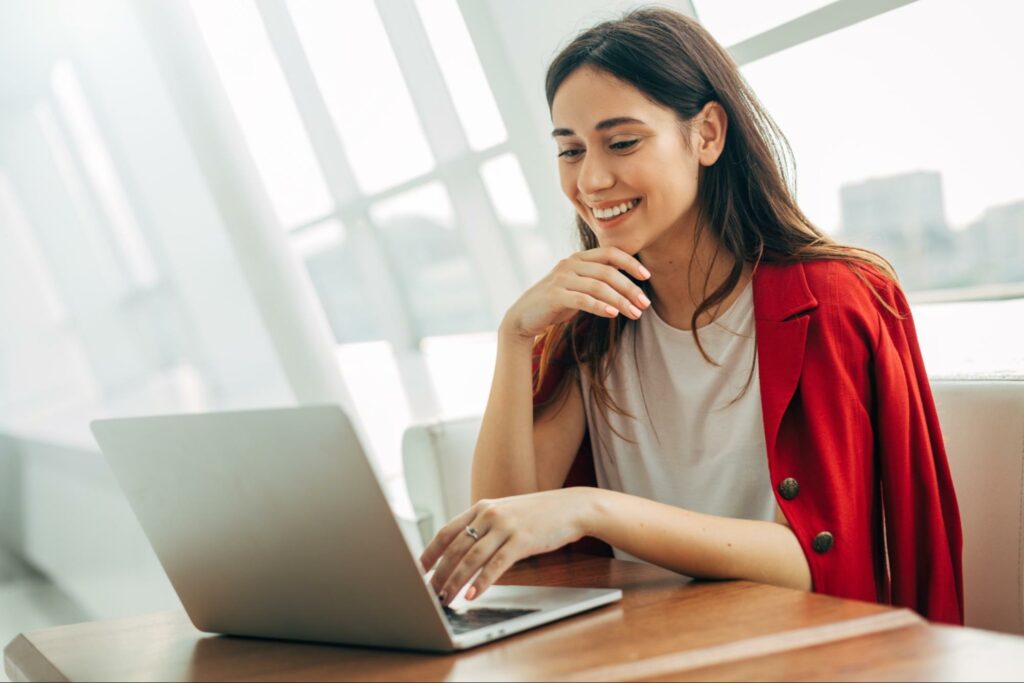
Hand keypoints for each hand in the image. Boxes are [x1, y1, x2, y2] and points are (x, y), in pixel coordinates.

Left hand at [419, 488, 592, 605]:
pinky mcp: (522, 540)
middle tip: (428, 592)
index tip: (419, 570)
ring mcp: (506, 526)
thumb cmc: (538, 515)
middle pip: (455, 548)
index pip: (446, 532)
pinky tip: (472, 595)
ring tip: (445, 598)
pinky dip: (482, 582)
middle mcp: (489, 515)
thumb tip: (461, 551)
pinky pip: (496, 565)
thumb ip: (483, 527)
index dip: (430, 552)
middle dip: (439, 573)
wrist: (571, 507)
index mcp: (481, 508)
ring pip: (472, 558)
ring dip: (455, 581)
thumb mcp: (505, 514)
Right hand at [501, 247, 650, 340]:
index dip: (630, 263)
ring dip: (620, 301)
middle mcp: (570, 264)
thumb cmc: (556, 302)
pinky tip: (613, 314)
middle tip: (645, 304)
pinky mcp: (554, 295)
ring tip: (635, 314)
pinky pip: (583, 300)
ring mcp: (561, 279)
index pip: (610, 253)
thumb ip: (598, 281)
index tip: (647, 276)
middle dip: (630, 288)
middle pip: (608, 272)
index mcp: (578, 258)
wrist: (524, 316)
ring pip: (598, 287)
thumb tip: (628, 285)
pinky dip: (600, 306)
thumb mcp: (579, 287)